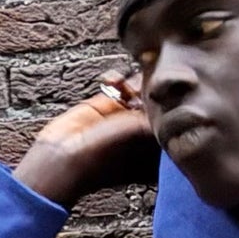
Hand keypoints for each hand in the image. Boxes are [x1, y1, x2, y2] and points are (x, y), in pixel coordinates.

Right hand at [14, 68, 160, 207]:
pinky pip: (118, 85)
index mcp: (156, 148)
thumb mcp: (139, 132)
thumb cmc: (103, 157)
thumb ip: (158, 113)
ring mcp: (124, 117)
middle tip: (150, 79)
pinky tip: (111, 81)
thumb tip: (173, 94)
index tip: (173, 89)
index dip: (174, 103)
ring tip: (127, 83)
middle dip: (154, 88)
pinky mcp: (105, 105)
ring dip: (134, 80)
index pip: (175, 120)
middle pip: (159, 101)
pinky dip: (116, 79)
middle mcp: (142, 132)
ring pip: (139, 89)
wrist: (63, 158)